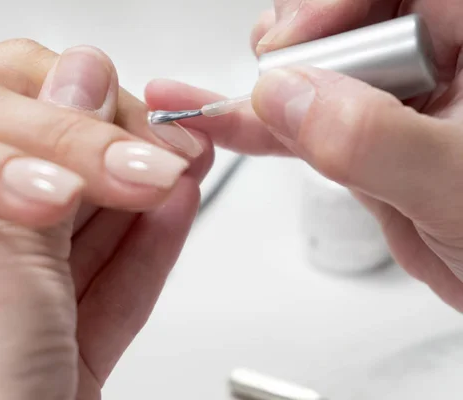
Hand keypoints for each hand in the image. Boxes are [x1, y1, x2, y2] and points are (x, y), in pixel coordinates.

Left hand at [0, 46, 213, 398]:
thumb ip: (49, 167)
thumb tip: (78, 82)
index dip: (60, 122)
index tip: (112, 94)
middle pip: (45, 201)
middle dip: (114, 160)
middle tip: (160, 125)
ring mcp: (6, 330)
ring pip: (84, 249)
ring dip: (142, 200)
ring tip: (184, 155)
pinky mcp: (54, 365)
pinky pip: (106, 296)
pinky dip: (147, 253)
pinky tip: (178, 209)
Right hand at [146, 1, 462, 311]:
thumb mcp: (453, 185)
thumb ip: (370, 137)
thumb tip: (285, 96)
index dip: (327, 8)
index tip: (285, 48)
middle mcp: (431, 61)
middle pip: (339, 25)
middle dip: (292, 50)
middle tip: (273, 86)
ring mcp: (391, 102)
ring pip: (313, 73)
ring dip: (258, 91)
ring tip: (210, 104)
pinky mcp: (362, 141)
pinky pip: (304, 123)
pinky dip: (259, 129)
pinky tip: (215, 124)